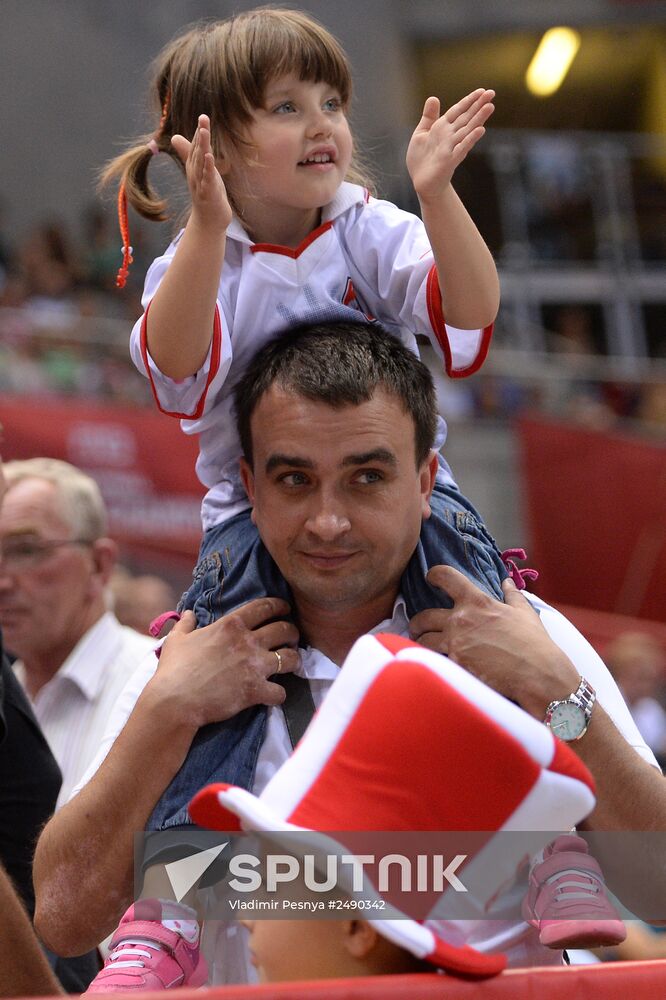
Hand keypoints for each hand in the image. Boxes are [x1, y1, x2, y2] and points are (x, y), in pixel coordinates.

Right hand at [152, 598, 299, 727]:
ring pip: (290, 658)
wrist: (175, 700)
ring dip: (293, 660)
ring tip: (290, 663)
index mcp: (231, 625)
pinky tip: (274, 695)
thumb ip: (186, 624)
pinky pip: (281, 692)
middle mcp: (248, 642)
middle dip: (292, 633)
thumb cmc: (174, 668)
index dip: (280, 606)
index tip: (284, 609)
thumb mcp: (177, 640)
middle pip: (284, 629)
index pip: (265, 607)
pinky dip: (279, 694)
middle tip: (291, 638)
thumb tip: (189, 613)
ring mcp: (254, 666)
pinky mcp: (256, 690)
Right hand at [172, 113, 231, 231]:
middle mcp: (195, 172)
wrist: (209, 221)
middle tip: (203, 117)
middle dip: (201, 134)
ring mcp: (201, 183)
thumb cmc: (206, 194)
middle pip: (198, 150)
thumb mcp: (200, 171)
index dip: (200, 131)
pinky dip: (207, 167)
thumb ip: (189, 153)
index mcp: (195, 166)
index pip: (197, 145)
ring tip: (204, 131)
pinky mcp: (208, 193)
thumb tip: (174, 137)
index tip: (203, 117)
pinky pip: (207, 178)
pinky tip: (209, 157)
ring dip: (203, 146)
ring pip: (201, 162)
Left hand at [406, 89, 494, 203]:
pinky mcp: (450, 161)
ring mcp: (452, 148)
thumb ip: (429, 117)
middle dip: (478, 106)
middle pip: (467, 118)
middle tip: (492, 93)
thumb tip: (434, 97)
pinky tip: (480, 130)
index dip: (469, 101)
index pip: (459, 111)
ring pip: (467, 130)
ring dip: (479, 119)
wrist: (422, 183)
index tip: (482, 91)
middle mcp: (451, 136)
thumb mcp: (421, 133)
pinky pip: (461, 148)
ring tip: (490, 106)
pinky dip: (470, 139)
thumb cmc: (422, 159)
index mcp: (443, 128)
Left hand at [409, 566, 578, 716]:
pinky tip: (433, 661)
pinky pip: (432, 659)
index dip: (435, 574)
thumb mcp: (524, 613)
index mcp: (477, 602)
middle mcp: (461, 619)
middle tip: (419, 626)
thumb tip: (507, 581)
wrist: (537, 674)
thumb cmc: (534, 643)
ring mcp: (455, 642)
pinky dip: (430, 659)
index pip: (446, 577)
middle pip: (424, 615)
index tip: (431, 577)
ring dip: (420, 641)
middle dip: (417, 621)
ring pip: (423, 639)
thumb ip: (512, 595)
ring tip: (421, 645)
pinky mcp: (455, 664)